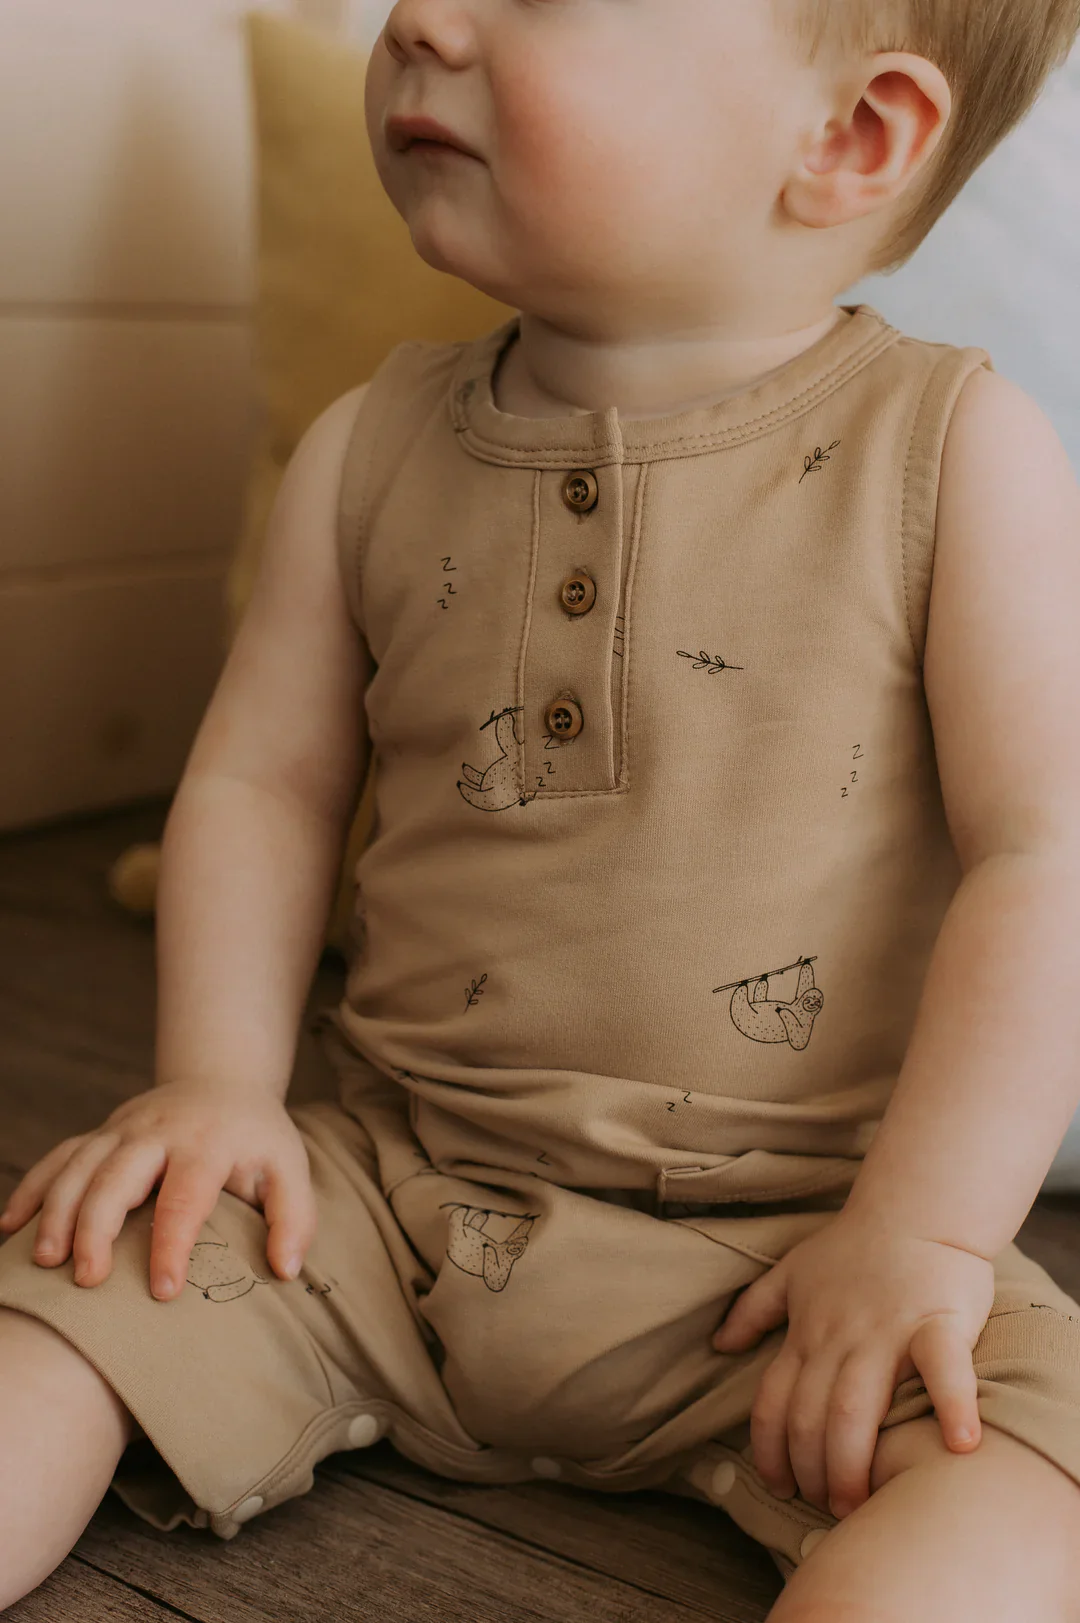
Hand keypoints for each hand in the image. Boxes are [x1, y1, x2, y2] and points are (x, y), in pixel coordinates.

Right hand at [0, 1081, 316, 1300]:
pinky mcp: (100, 1133)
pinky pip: (58, 1157)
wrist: (222, 1082)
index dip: (172, 1245)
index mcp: (207, 1143)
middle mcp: (158, 1132)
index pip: (185, 1197)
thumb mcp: (290, 1169)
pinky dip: (33, 1188)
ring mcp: (122, 1129)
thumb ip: (294, 1218)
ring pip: (78, 1166)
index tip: (163, 1292)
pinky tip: (11, 1227)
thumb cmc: (256, 1138)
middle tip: (87, 1280)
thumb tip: (285, 1269)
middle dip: (96, 1227)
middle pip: (116, 1176)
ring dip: (57, 1212)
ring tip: (46, 1263)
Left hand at [710, 1211, 995, 1519]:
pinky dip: (953, 1404)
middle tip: (829, 1509)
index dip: (769, 1451)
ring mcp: (887, 1330)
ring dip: (855, 1462)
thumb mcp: (792, 1271)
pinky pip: (944, 1366)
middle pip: (813, 1417)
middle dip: (814, 1472)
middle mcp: (839, 1338)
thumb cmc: (854, 1247)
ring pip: (858, 1406)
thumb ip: (754, 1309)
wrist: (917, 1209)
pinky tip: (960, 1445)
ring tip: (863, 1504)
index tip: (781, 1486)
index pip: (773, 1403)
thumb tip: (718, 1343)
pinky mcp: (938, 1322)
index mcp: (807, 1333)